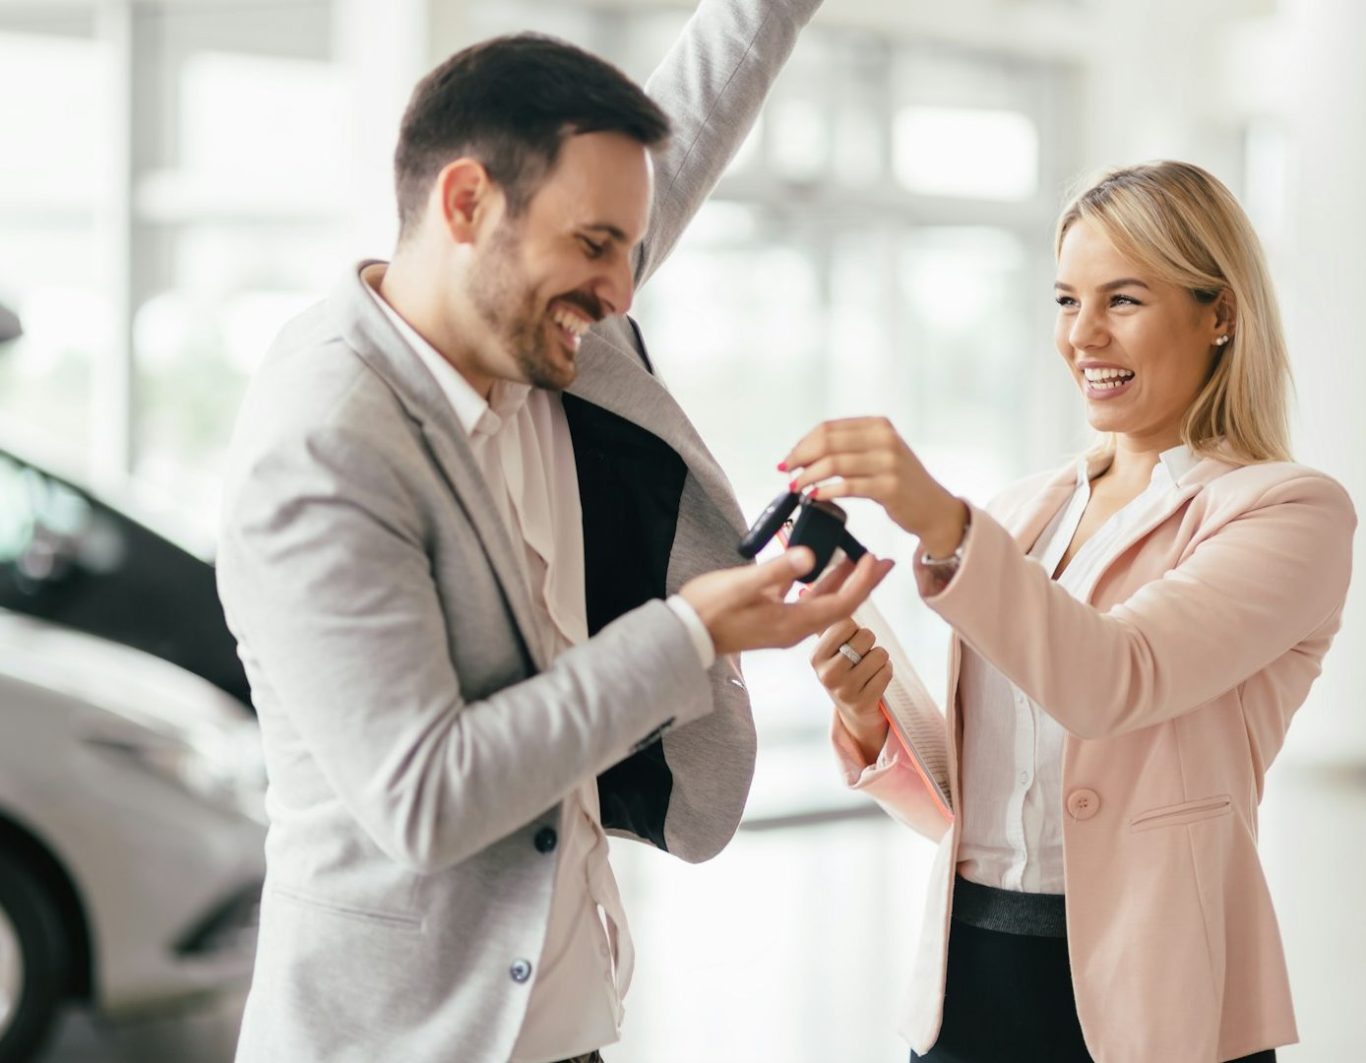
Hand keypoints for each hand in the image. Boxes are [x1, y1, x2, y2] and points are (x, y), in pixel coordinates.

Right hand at [679, 547, 893, 656]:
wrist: (685, 634)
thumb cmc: (710, 609)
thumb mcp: (743, 586)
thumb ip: (777, 570)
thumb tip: (809, 556)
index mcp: (793, 623)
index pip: (842, 604)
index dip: (861, 582)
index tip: (874, 559)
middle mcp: (794, 627)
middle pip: (840, 604)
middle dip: (862, 581)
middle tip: (882, 560)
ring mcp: (784, 624)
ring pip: (824, 602)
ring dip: (842, 581)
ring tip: (858, 559)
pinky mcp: (772, 618)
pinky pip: (806, 600)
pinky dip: (819, 583)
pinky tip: (819, 567)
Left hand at [781, 417, 967, 557]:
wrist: (933, 508)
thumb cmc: (900, 482)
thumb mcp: (879, 453)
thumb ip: (848, 447)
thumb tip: (804, 452)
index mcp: (879, 426)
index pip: (829, 428)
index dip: (803, 443)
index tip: (789, 458)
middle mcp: (885, 439)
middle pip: (828, 442)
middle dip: (801, 457)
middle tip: (787, 472)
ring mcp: (889, 463)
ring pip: (834, 464)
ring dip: (808, 476)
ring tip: (796, 487)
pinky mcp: (889, 487)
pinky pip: (847, 487)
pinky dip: (825, 491)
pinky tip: (814, 497)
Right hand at [811, 614, 890, 763]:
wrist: (853, 710)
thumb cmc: (844, 668)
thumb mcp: (830, 648)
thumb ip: (826, 620)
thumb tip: (809, 587)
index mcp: (816, 657)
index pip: (844, 623)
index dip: (853, 628)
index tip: (848, 640)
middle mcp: (827, 674)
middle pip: (865, 636)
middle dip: (868, 642)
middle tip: (860, 656)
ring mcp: (845, 690)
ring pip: (880, 654)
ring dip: (879, 658)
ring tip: (868, 668)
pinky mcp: (864, 702)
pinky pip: (887, 671)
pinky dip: (886, 671)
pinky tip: (874, 679)